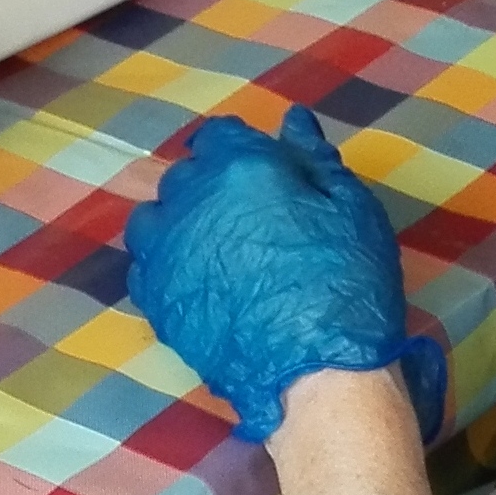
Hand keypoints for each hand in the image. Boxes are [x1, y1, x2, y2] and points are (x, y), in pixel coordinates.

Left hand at [124, 105, 447, 443]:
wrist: (316, 372)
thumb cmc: (345, 284)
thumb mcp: (352, 209)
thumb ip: (315, 161)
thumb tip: (292, 122)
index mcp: (240, 168)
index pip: (221, 136)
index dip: (242, 153)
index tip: (262, 177)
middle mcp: (192, 200)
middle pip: (186, 176)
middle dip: (211, 187)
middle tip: (246, 220)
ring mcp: (167, 252)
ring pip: (153, 218)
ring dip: (176, 223)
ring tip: (211, 250)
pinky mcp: (156, 299)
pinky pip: (144, 267)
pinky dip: (162, 267)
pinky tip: (194, 283)